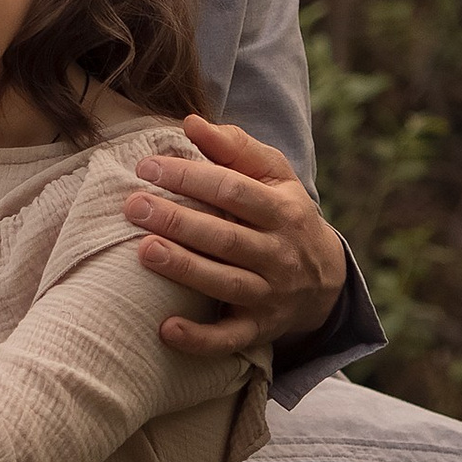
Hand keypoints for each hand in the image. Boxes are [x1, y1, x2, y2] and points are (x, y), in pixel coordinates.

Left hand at [126, 114, 345, 358]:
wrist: (327, 279)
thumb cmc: (284, 212)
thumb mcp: (274, 175)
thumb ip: (235, 147)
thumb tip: (191, 122)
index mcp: (283, 210)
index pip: (234, 190)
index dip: (190, 177)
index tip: (147, 167)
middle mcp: (280, 254)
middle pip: (226, 237)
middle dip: (178, 221)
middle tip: (133, 206)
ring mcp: (272, 295)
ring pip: (226, 284)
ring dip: (184, 269)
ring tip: (144, 251)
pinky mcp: (260, 329)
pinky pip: (231, 339)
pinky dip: (200, 339)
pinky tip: (165, 329)